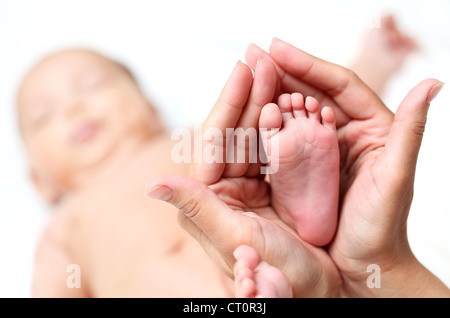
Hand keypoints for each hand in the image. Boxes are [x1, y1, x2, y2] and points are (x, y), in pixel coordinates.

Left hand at [145, 59, 340, 296]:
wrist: (311, 293)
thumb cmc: (276, 273)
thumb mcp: (235, 239)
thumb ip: (196, 208)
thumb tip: (153, 184)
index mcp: (208, 199)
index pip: (215, 141)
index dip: (229, 103)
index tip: (243, 69)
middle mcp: (222, 189)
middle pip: (234, 132)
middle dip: (248, 95)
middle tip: (262, 59)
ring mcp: (247, 186)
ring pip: (253, 135)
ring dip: (264, 102)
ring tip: (276, 70)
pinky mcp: (269, 187)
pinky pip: (273, 148)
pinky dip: (281, 125)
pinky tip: (290, 102)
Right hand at [246, 38, 447, 296]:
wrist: (364, 263)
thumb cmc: (383, 225)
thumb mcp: (397, 177)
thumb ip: (412, 130)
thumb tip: (432, 82)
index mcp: (373, 125)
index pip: (339, 83)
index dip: (308, 63)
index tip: (276, 47)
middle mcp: (348, 130)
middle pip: (313, 91)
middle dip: (283, 71)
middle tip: (253, 53)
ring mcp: (325, 147)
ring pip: (296, 112)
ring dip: (272, 94)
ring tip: (247, 76)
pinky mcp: (307, 165)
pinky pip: (286, 138)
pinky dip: (269, 125)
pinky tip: (251, 115)